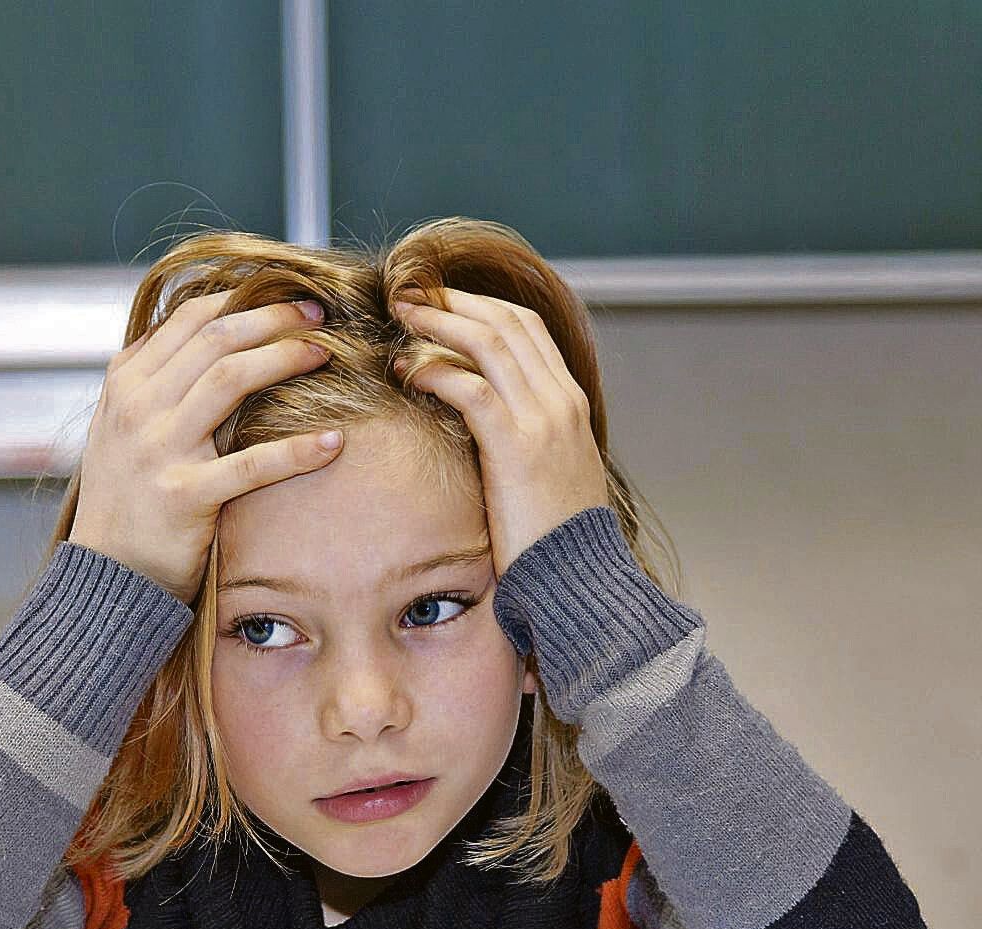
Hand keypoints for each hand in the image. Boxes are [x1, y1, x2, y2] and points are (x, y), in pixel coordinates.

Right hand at [68, 291, 339, 604]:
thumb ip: (152, 380)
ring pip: (230, 379)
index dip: (243, 300)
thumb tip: (202, 333)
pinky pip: (251, 465)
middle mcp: (139, 408)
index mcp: (126, 383)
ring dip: (285, 358)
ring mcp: (160, 450)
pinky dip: (297, 450)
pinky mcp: (185, 496)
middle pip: (216, 339)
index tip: (287, 298)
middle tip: (317, 316)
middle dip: (273, 318)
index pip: (190, 319)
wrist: (105, 574)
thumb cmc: (125, 499)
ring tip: (325, 355)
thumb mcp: (120, 427)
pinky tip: (334, 441)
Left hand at [389, 288, 609, 577]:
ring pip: (489, 342)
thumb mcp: (550, 474)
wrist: (579, 580)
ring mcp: (542, 421)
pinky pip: (470, 388)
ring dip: (439, 322)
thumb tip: (482, 425)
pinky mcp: (516, 447)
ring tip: (402, 316)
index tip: (441, 302)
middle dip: (455, 301)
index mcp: (570, 403)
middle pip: (507, 322)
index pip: (527, 329)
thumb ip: (526, 438)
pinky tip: (409, 373)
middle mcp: (561, 401)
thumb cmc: (556, 539)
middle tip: (412, 295)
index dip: (480, 305)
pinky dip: (436, 372)